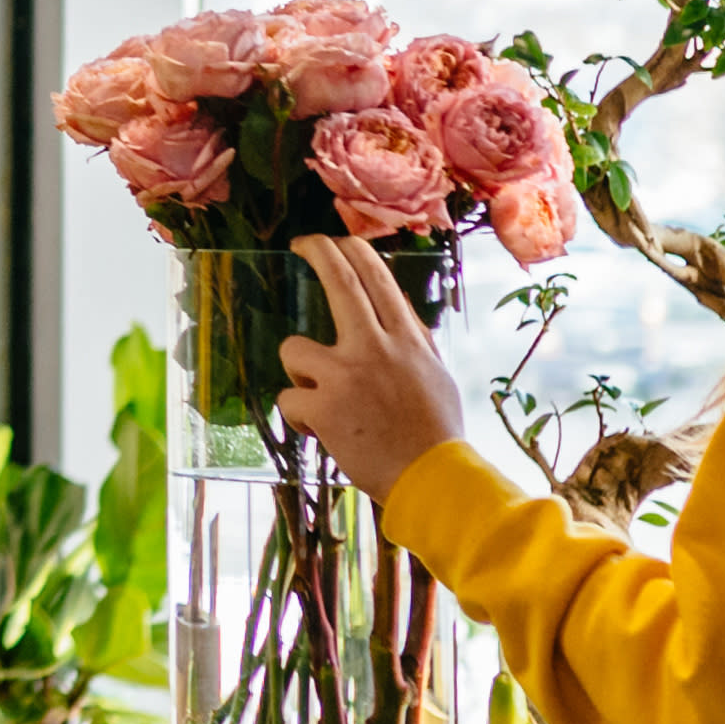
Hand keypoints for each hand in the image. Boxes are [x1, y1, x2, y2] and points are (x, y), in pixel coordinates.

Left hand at [274, 227, 470, 497]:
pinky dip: (299, 417)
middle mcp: (376, 348)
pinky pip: (288, 399)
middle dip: (318, 252)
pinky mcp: (323, 407)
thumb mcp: (435, 376)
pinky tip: (322, 432)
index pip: (377, 280)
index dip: (352, 252)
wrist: (434, 482)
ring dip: (298, 374)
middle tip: (302, 243)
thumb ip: (414, 342)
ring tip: (321, 400)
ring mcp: (346, 375)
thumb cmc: (436, 433)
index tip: (335, 241)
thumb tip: (401, 309)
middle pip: (340, 282)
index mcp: (406, 341)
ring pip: (293, 349)